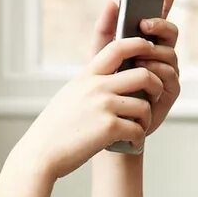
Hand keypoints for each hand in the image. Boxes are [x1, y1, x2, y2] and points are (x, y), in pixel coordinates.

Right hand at [11, 37, 163, 181]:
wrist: (41, 152)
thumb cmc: (56, 126)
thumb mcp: (71, 93)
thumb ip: (91, 82)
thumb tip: (113, 74)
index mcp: (88, 75)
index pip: (118, 47)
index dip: (139, 44)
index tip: (150, 49)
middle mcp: (97, 86)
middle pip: (144, 75)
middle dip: (156, 87)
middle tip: (154, 98)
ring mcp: (103, 106)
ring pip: (144, 106)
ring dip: (146, 120)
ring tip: (137, 129)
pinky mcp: (109, 128)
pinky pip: (138, 130)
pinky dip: (138, 139)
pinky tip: (131, 143)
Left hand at [92, 0, 182, 137]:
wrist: (105, 121)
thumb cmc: (104, 85)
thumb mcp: (100, 54)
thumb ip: (105, 29)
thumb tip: (112, 2)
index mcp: (146, 40)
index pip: (161, 12)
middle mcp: (161, 53)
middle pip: (171, 30)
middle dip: (159, 23)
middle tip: (144, 23)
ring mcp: (168, 70)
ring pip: (170, 52)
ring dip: (153, 51)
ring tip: (137, 56)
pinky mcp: (170, 90)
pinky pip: (170, 73)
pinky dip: (156, 70)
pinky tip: (144, 71)